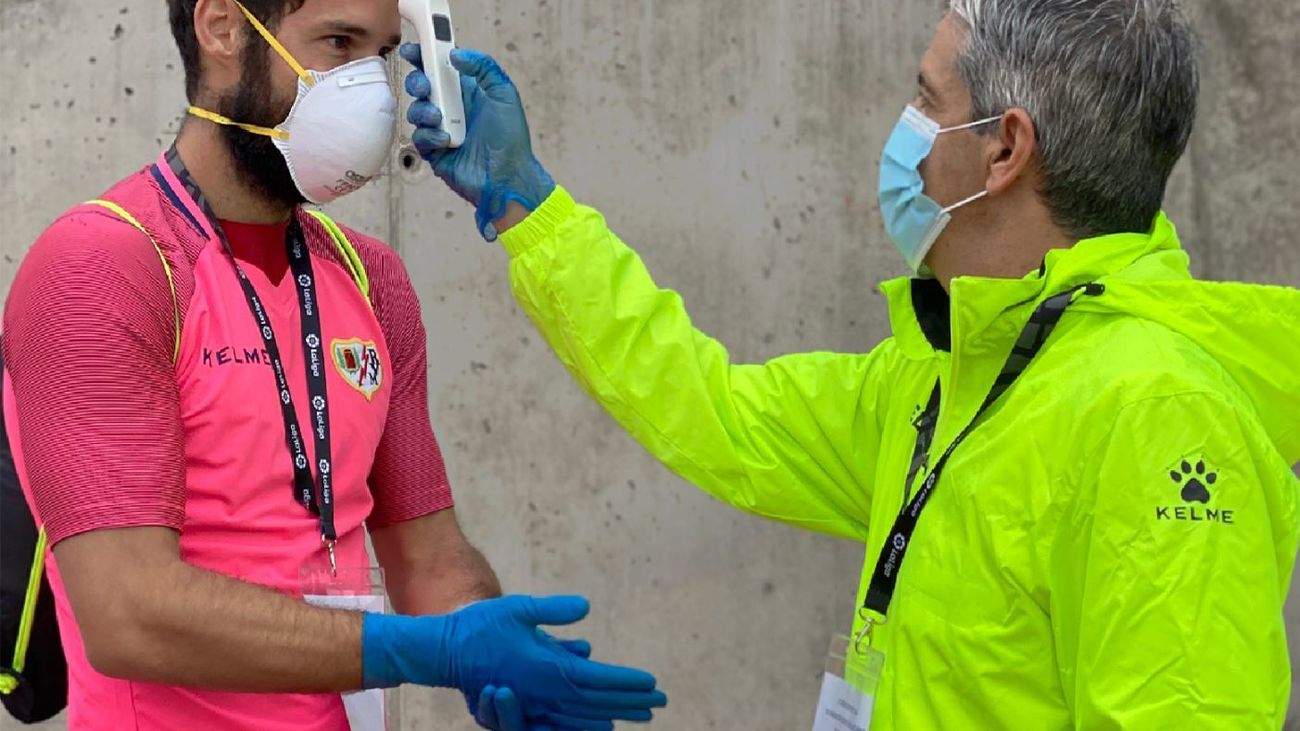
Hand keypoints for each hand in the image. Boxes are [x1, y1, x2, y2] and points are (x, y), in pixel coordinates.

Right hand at [362, 596, 664, 723]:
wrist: (444, 651)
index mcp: (546, 667)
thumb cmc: (481, 624)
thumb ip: (553, 611)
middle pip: (596, 701)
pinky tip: (602, 716)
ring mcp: (535, 700)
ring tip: (640, 713)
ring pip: (582, 712)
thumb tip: (585, 607)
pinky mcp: (526, 702)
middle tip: (659, 702)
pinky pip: (563, 715)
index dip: (626, 683)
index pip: (596, 680)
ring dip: (613, 711)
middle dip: (629, 702)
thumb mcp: (519, 607)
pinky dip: (587, 717)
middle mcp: (544, 689)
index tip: (652, 685)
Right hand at [401, 44, 555, 240]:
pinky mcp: (434, 151)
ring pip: (416, 110)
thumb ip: (484, 68)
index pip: (440, 68)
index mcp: (467, 91)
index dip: (424, 56)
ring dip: (423, 110)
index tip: (413, 50)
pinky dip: (429, 135)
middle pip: (422, 86)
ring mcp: (441, 129)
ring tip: (440, 118)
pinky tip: (446, 140)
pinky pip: (419, 137)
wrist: (507, 177)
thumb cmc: (510, 139)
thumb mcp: (504, 95)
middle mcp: (452, 108)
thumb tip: (456, 54)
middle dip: (418, 82)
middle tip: (425, 87)